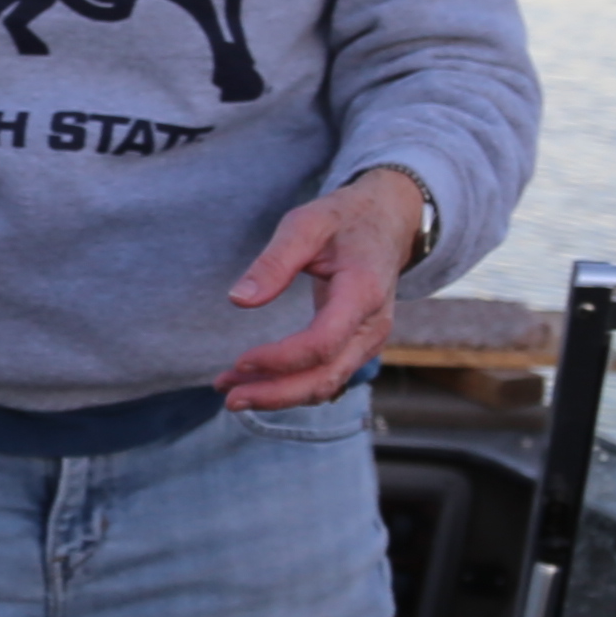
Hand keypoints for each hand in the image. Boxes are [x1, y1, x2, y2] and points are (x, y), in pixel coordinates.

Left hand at [218, 167, 431, 408]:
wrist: (388, 222)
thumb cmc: (344, 219)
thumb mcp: (306, 224)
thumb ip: (274, 261)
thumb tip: (238, 300)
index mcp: (362, 292)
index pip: (323, 343)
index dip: (280, 360)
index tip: (240, 360)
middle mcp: (372, 326)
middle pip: (325, 377)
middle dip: (275, 393)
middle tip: (227, 396)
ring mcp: (369, 340)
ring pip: (325, 384)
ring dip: (278, 393)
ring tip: (229, 388)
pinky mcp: (359, 346)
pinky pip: (326, 375)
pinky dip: (291, 384)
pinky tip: (255, 379)